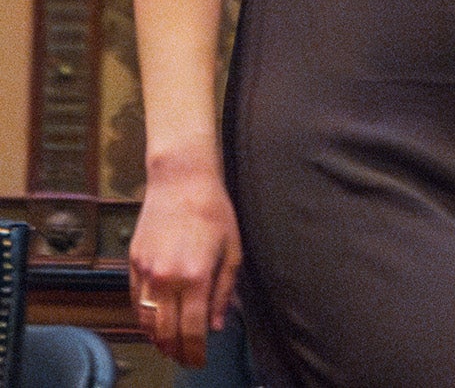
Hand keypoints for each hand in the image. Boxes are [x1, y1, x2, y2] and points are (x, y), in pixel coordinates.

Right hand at [128, 152, 240, 367]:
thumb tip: (216, 325)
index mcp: (195, 277)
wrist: (180, 182)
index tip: (199, 361)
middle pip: (165, 332)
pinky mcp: (132, 263)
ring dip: (157, 339)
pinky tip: (154, 324)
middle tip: (186, 360)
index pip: (191, 329)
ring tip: (170, 348)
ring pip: (145, 321)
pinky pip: (135, 302)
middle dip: (176, 351)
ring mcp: (145, 272)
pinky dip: (143, 319)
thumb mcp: (233, 250)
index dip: (195, 351)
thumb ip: (224, 291)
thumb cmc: (215, 212)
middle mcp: (166, 279)